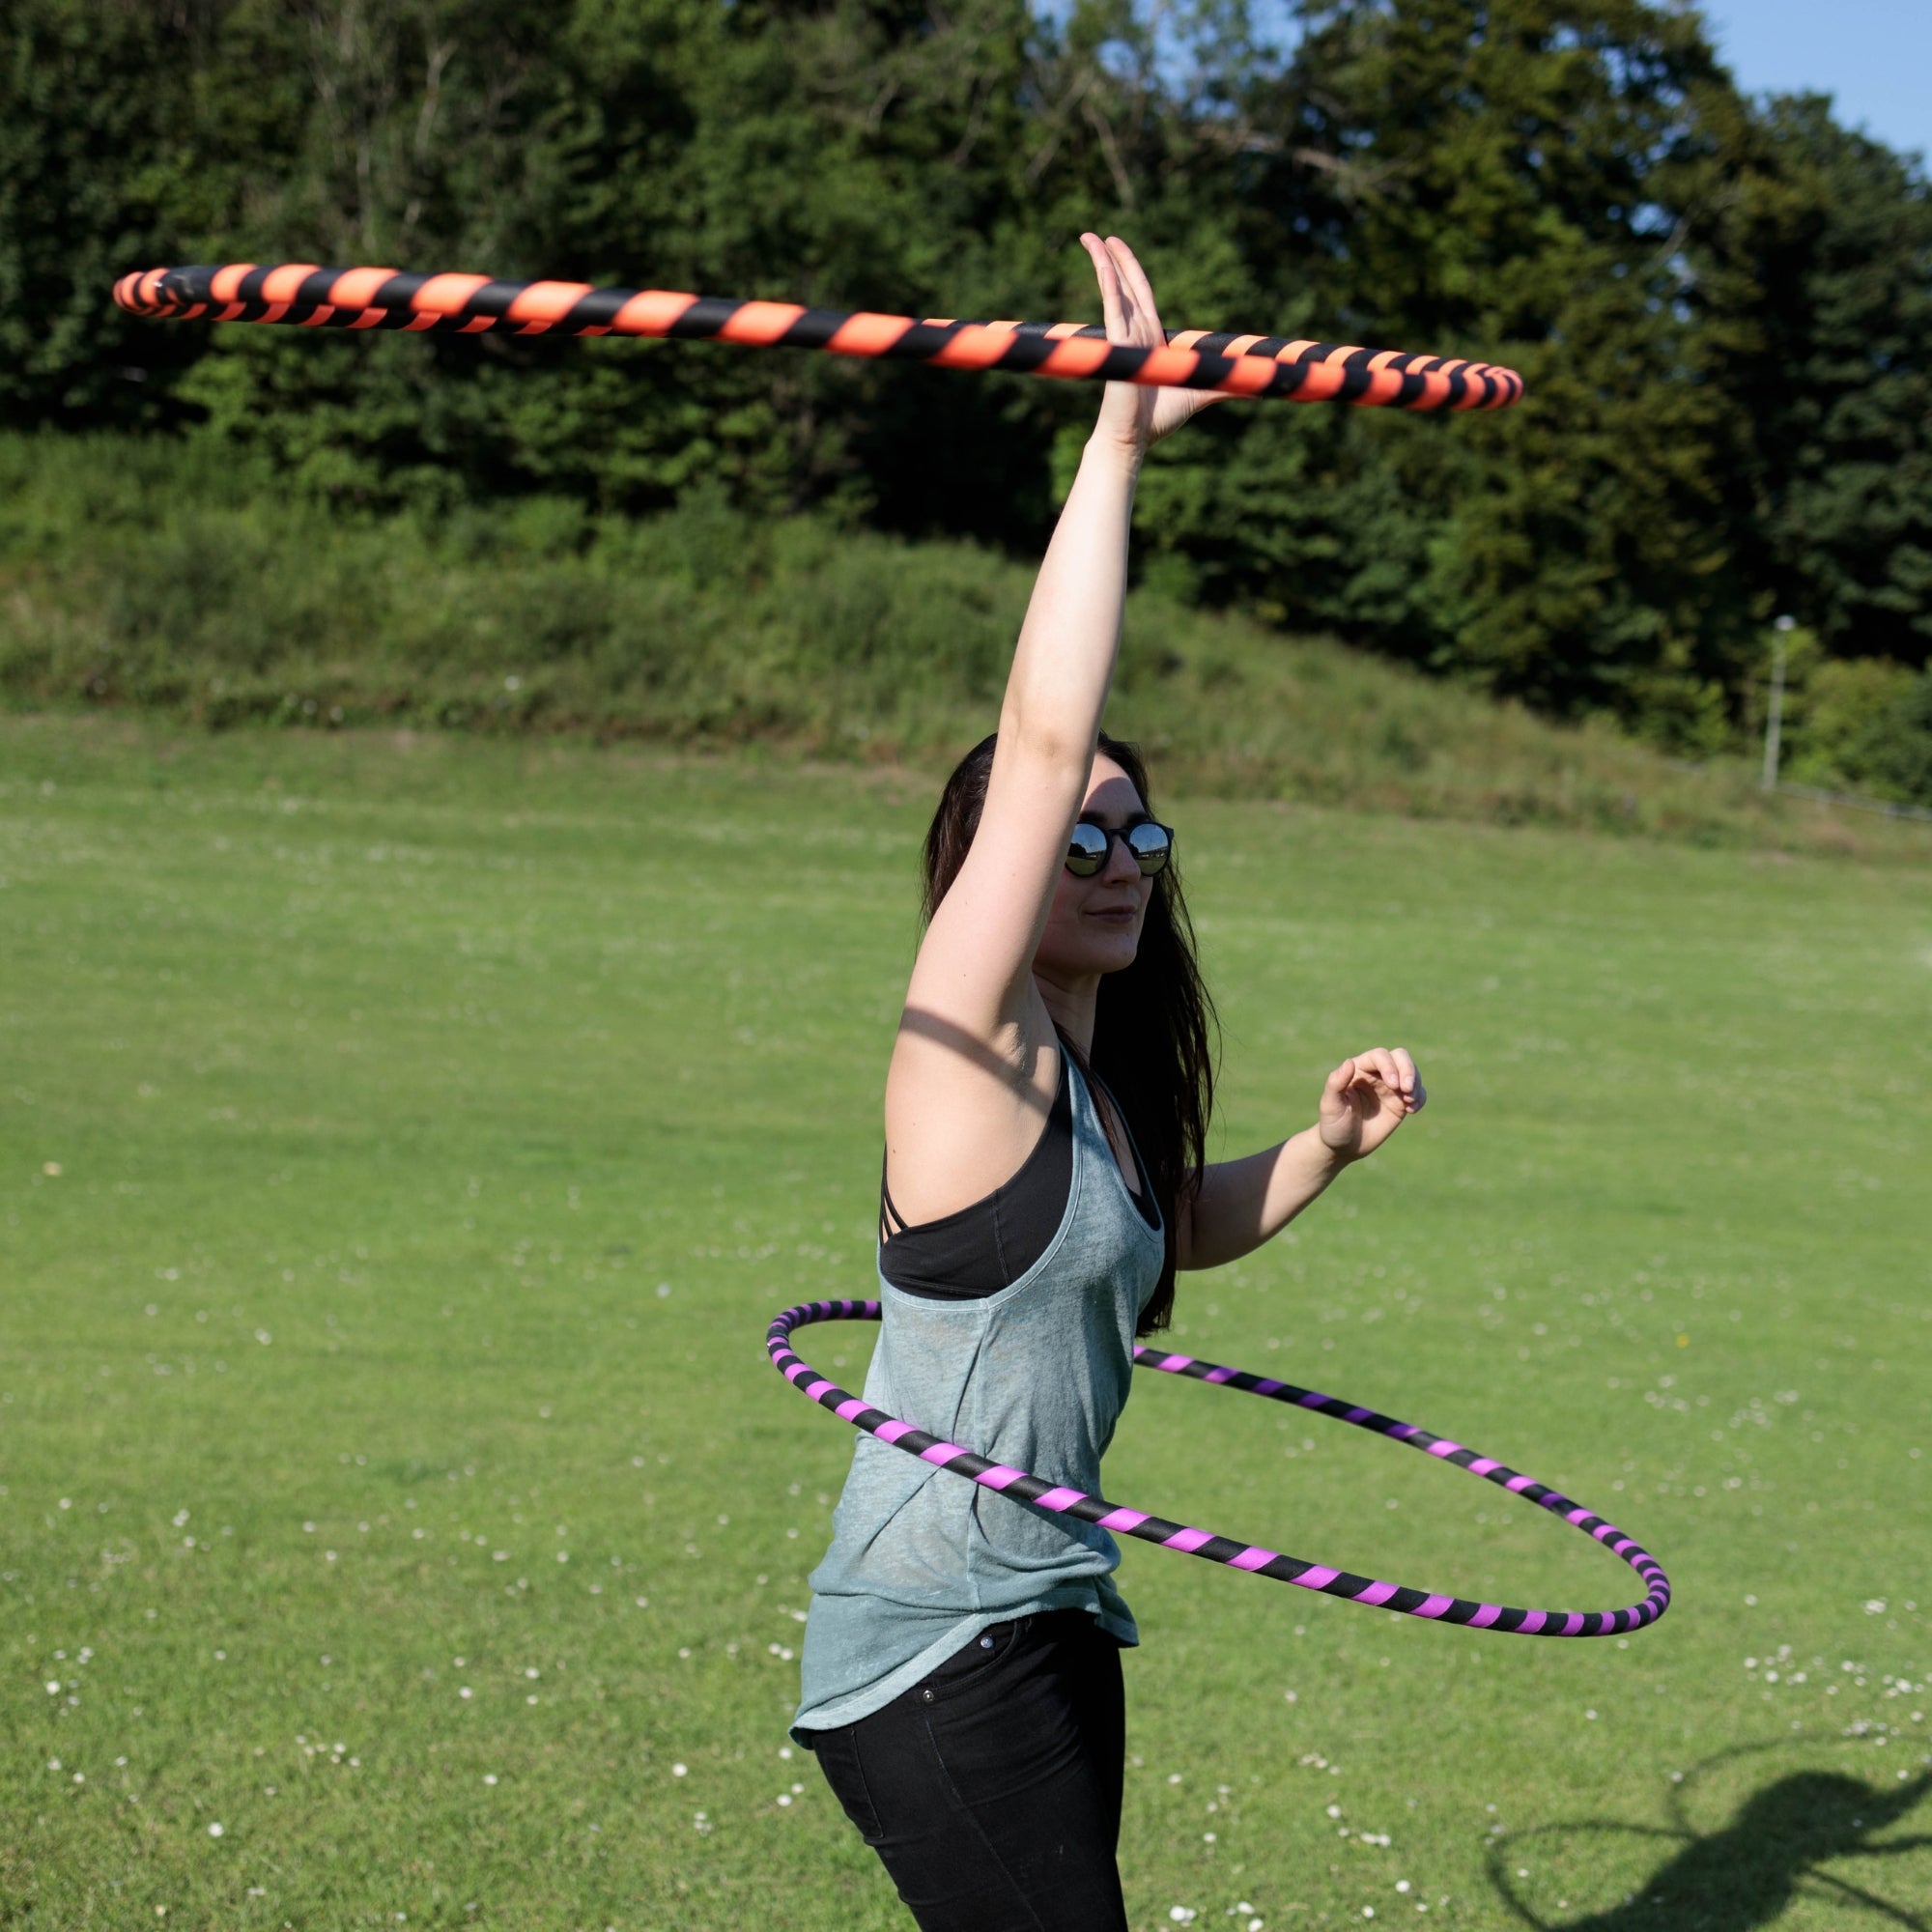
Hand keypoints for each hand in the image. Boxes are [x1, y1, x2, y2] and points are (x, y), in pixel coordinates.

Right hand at [1080, 232, 1224, 454]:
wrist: (1133, 440)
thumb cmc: (1157, 421)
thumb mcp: (1199, 391)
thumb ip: (1226, 383)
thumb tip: (1261, 386)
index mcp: (1150, 337)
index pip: (1140, 294)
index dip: (1131, 269)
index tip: (1118, 248)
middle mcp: (1136, 332)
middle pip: (1126, 284)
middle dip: (1114, 257)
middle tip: (1100, 235)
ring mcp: (1125, 337)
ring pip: (1114, 290)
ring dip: (1102, 261)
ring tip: (1088, 236)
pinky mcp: (1119, 347)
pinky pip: (1113, 310)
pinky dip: (1109, 287)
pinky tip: (1104, 266)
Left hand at [1317, 1047, 1424, 1162]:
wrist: (1344, 1146)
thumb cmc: (1333, 1125)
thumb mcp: (1330, 1106)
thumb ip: (1336, 1083)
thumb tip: (1349, 1062)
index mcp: (1358, 1069)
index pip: (1379, 1056)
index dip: (1389, 1065)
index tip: (1393, 1084)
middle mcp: (1376, 1074)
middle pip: (1400, 1057)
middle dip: (1408, 1069)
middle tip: (1407, 1089)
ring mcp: (1390, 1088)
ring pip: (1412, 1072)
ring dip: (1416, 1083)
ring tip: (1410, 1102)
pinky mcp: (1400, 1103)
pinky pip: (1418, 1093)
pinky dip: (1421, 1097)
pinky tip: (1411, 1110)